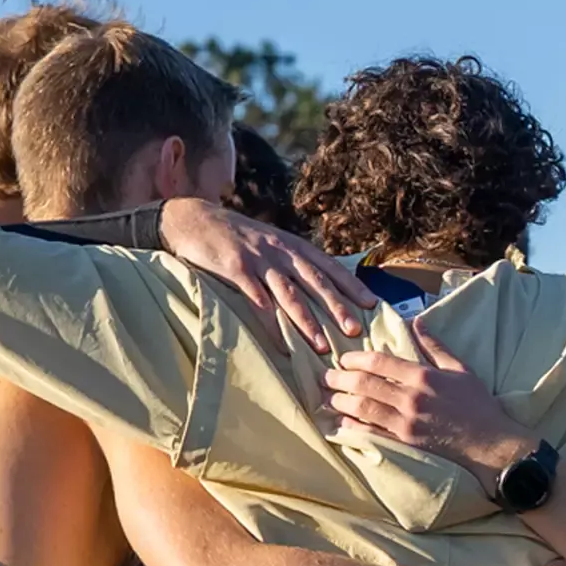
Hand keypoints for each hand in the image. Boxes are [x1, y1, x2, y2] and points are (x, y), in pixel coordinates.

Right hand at [159, 198, 377, 353]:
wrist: (193, 220)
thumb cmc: (235, 236)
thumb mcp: (270, 241)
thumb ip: (291, 261)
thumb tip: (319, 284)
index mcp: (292, 244)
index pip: (328, 265)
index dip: (351, 284)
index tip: (371, 303)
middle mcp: (280, 250)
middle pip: (315, 281)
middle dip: (337, 306)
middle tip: (356, 330)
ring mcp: (258, 259)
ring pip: (288, 293)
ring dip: (307, 321)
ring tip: (321, 346)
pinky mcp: (234, 269)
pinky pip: (255, 300)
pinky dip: (269, 323)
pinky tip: (279, 343)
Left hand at [324, 323, 536, 487]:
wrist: (491, 445)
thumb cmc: (478, 406)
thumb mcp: (460, 369)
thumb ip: (435, 346)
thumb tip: (417, 322)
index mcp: (423, 376)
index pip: (379, 362)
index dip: (355, 358)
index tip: (343, 358)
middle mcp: (411, 398)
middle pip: (364, 384)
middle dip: (340, 379)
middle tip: (327, 377)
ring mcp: (406, 424)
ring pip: (362, 409)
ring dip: (341, 402)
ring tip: (329, 398)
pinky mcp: (405, 445)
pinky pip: (371, 434)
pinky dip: (353, 428)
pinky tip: (342, 423)